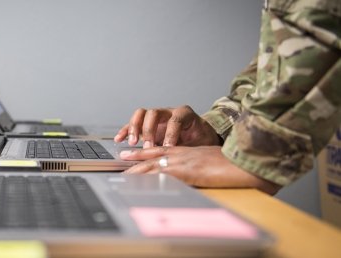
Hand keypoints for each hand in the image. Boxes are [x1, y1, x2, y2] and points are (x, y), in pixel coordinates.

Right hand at [114, 105, 220, 147]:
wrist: (201, 136)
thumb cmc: (201, 139)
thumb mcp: (200, 144)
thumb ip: (188, 149)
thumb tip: (178, 159)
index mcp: (184, 114)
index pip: (175, 120)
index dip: (171, 134)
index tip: (168, 148)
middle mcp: (168, 112)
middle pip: (154, 113)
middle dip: (150, 130)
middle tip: (149, 147)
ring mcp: (156, 117)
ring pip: (141, 114)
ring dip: (135, 128)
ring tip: (133, 143)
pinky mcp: (147, 125)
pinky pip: (134, 124)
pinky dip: (126, 130)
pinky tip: (120, 139)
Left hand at [120, 146, 280, 194]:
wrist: (248, 162)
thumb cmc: (236, 163)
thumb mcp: (214, 162)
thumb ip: (203, 164)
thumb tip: (198, 171)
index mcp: (190, 151)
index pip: (163, 149)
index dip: (146, 151)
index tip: (132, 152)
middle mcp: (183, 153)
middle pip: (154, 154)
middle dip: (136, 158)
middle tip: (121, 161)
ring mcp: (184, 161)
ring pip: (153, 163)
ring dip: (137, 168)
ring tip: (123, 172)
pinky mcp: (186, 170)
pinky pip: (162, 173)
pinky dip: (148, 176)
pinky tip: (139, 181)